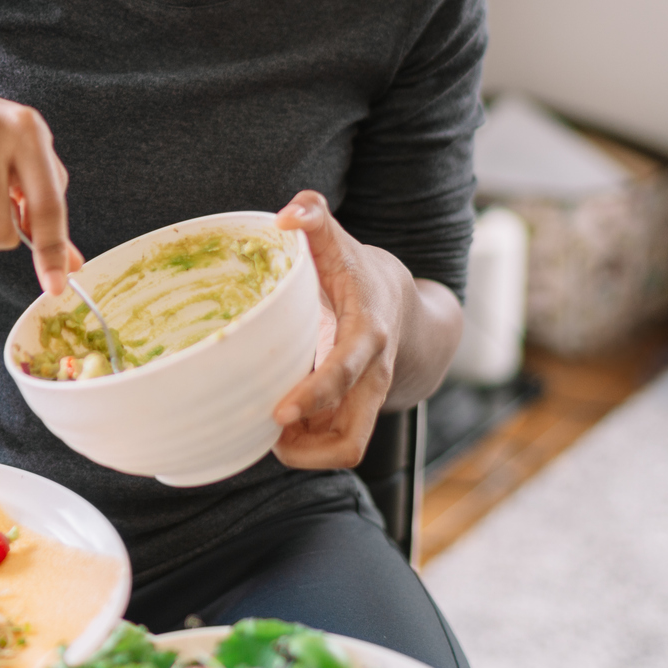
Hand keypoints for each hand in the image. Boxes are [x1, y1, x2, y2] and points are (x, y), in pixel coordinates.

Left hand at [271, 191, 408, 468]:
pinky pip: (332, 448)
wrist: (404, 309)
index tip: (279, 412)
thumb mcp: (341, 242)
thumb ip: (314, 217)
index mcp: (368, 334)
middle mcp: (373, 377)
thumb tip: (285, 215)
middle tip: (264, 431)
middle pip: (353, 438)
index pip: (346, 372)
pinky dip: (303, 446)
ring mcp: (367, 402)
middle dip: (307, 450)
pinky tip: (276, 423)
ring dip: (302, 452)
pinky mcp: (356, 416)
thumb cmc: (360, 273)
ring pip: (343, 451)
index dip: (315, 395)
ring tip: (264, 426)